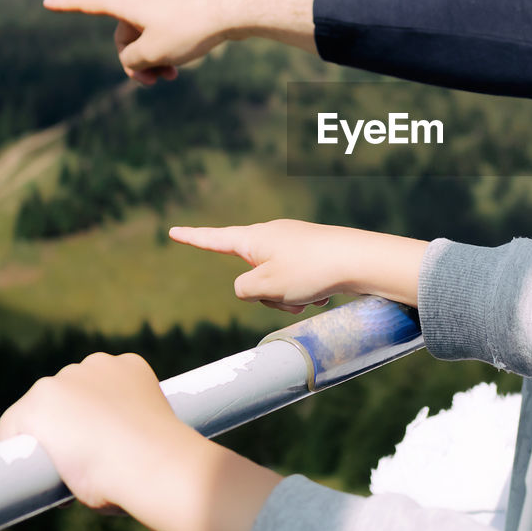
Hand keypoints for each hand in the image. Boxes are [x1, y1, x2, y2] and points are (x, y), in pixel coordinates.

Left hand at [0, 353, 282, 530]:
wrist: (148, 458)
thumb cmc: (163, 457)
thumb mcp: (154, 428)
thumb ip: (134, 429)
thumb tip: (132, 461)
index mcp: (127, 366)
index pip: (95, 390)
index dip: (93, 419)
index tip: (99, 442)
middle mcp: (93, 364)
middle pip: (65, 395)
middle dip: (67, 423)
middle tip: (78, 461)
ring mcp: (62, 380)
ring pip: (39, 410)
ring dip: (44, 434)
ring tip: (56, 469)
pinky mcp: (36, 402)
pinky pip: (13, 426)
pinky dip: (16, 444)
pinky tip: (29, 467)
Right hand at [43, 0, 317, 84]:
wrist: (235, 8)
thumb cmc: (191, 28)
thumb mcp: (153, 52)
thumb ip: (132, 60)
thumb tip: (134, 59)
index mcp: (128, 2)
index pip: (89, 2)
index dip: (67, 5)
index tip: (46, 1)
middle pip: (124, 33)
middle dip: (133, 60)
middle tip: (153, 82)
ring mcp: (166, 0)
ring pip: (147, 35)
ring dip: (153, 58)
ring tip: (171, 77)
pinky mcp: (186, 6)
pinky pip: (166, 31)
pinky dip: (169, 49)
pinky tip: (184, 63)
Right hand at [169, 219, 427, 310]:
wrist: (359, 260)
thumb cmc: (310, 271)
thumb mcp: (264, 286)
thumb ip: (244, 288)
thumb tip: (251, 286)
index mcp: (253, 239)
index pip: (214, 239)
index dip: (192, 239)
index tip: (173, 230)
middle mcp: (271, 236)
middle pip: (251, 275)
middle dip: (265, 296)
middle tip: (289, 297)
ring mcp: (293, 244)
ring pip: (275, 284)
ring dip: (288, 299)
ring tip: (310, 296)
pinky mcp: (312, 253)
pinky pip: (297, 283)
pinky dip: (306, 294)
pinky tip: (325, 294)